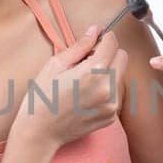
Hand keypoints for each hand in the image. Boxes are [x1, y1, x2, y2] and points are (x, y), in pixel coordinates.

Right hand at [14, 24, 126, 150]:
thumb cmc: (42, 97)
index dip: (104, 37)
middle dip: (109, 54)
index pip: (112, 43)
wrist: (40, 132)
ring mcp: (111, 105)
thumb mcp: (56, 65)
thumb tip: (96, 30)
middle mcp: (107, 88)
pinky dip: (104, 90)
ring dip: (107, 72)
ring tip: (83, 81)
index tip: (96, 39)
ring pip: (119, 76)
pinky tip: (85, 96)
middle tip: (87, 61)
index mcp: (93, 72)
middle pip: (123, 57)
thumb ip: (80, 46)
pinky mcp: (111, 116)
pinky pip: (114, 94)